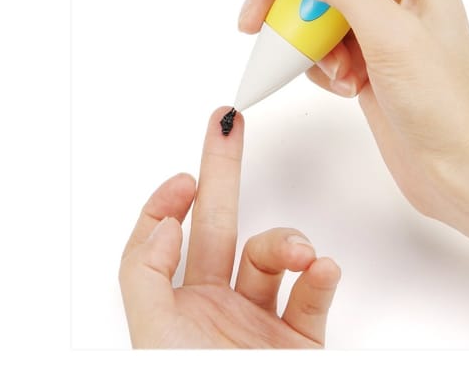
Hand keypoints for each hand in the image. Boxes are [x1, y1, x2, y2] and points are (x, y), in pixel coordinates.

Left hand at [118, 107, 340, 347]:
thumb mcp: (152, 335)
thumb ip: (145, 276)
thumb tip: (165, 225)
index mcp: (175, 308)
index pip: (166, 244)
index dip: (168, 205)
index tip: (186, 175)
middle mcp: (215, 310)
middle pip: (219, 227)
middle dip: (224, 172)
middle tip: (230, 126)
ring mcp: (259, 324)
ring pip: (275, 258)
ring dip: (289, 243)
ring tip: (300, 254)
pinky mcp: (300, 342)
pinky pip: (314, 295)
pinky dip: (323, 278)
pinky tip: (321, 269)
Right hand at [238, 0, 468, 221]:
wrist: (460, 170)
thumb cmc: (445, 103)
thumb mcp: (390, 35)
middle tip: (257, 17)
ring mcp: (379, 27)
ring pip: (316, 4)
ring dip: (306, 34)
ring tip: (330, 69)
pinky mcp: (365, 60)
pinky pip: (320, 42)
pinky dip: (318, 63)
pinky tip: (341, 87)